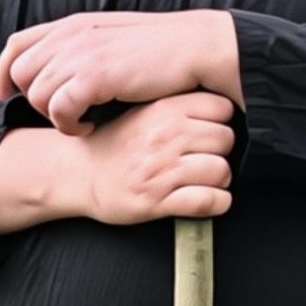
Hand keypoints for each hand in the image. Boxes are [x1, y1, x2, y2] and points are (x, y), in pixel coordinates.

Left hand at [0, 9, 240, 132]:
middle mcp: (71, 34)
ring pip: (36, 94)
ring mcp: (82, 53)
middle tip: (60, 116)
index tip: (10, 96)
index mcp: (73, 23)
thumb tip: (57, 69)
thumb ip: (82, 46)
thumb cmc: (158, 49)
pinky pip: (58, 109)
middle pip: (20, 72)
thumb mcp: (111, 37)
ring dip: (54, 116)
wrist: (193, 47)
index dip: (4, 73)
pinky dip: (70, 125)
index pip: (15, 44)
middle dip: (32, 100)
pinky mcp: (95, 75)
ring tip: (82, 122)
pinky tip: (91, 127)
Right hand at [81, 91, 235, 223]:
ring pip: (221, 170)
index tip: (216, 127)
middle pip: (225, 138)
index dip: (223, 119)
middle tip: (210, 156)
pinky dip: (218, 202)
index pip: (221, 107)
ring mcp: (161, 169)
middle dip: (223, 150)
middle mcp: (165, 136)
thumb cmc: (117, 142)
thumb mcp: (145, 110)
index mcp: (164, 109)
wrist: (80, 173)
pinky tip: (211, 199)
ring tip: (210, 179)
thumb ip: (178, 104)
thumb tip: (222, 103)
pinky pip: (207, 201)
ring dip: (220, 178)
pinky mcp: (157, 201)